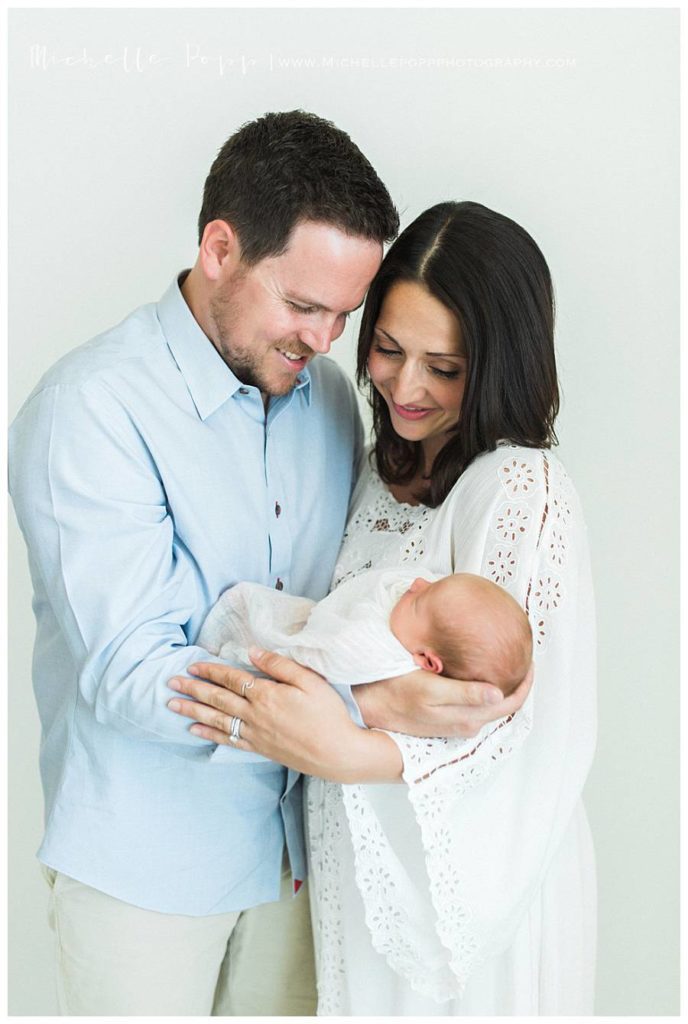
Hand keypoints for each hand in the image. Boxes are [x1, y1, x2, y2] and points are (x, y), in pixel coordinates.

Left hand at [167, 648, 402, 782]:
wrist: (338, 753)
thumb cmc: (329, 714)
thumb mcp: (311, 681)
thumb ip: (280, 665)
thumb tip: (253, 651)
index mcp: (267, 695)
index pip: (232, 678)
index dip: (211, 671)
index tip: (193, 665)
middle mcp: (255, 715)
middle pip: (217, 699)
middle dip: (192, 690)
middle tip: (171, 683)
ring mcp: (255, 734)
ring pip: (216, 719)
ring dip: (192, 711)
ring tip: (172, 705)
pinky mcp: (259, 748)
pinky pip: (227, 739)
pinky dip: (208, 734)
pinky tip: (194, 730)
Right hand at [355, 662, 533, 737]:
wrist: (371, 705)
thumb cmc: (396, 692)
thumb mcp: (430, 690)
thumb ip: (465, 694)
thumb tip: (498, 694)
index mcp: (467, 718)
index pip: (510, 704)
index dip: (525, 684)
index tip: (530, 660)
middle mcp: (466, 724)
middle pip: (504, 705)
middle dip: (517, 683)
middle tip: (522, 656)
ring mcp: (457, 722)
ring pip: (491, 705)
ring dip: (502, 686)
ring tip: (505, 661)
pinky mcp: (447, 717)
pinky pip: (476, 704)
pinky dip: (485, 689)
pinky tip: (480, 671)